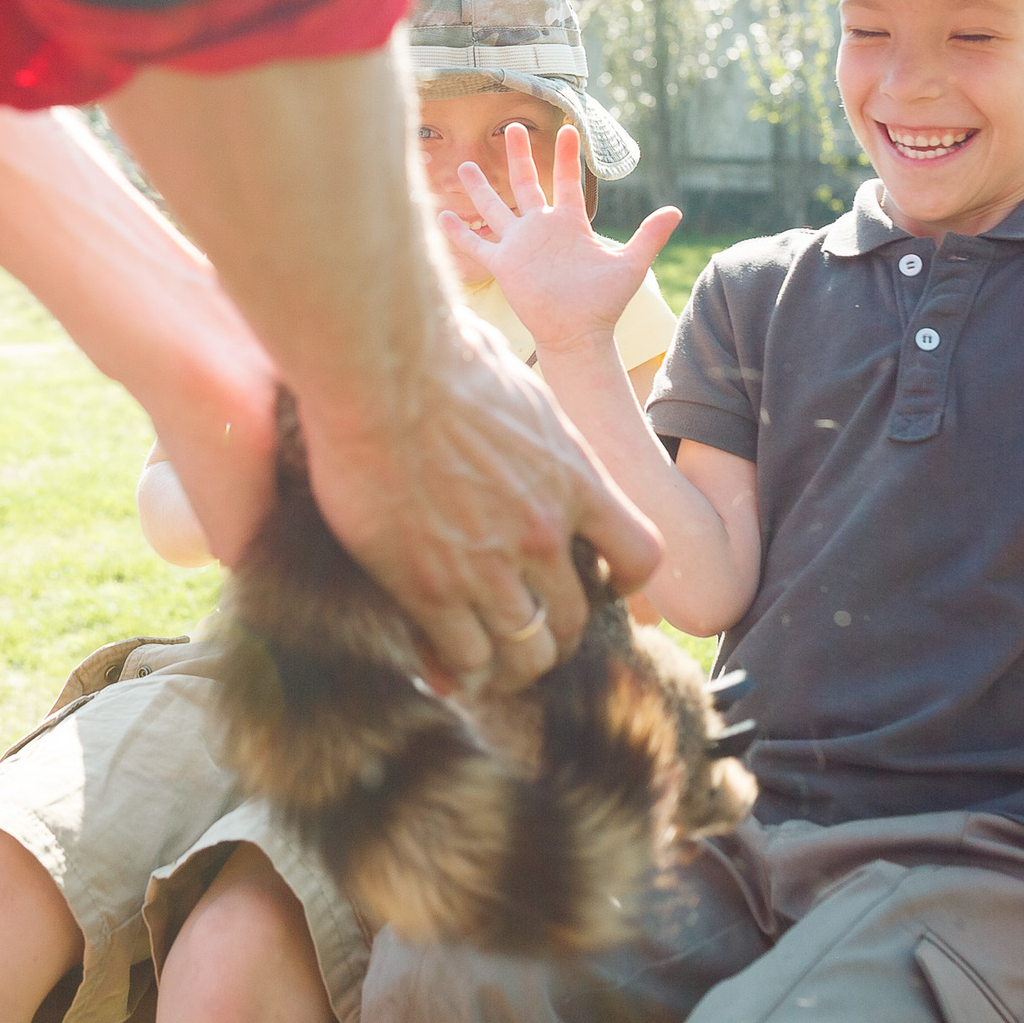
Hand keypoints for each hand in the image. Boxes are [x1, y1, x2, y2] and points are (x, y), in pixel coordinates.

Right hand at [301, 312, 663, 694]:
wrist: (384, 369)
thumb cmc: (440, 354)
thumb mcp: (516, 384)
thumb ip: (526, 419)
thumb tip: (507, 385)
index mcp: (575, 480)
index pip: (639, 554)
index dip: (621, 581)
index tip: (597, 584)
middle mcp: (545, 533)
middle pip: (573, 620)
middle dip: (551, 633)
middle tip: (523, 632)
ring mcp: (490, 566)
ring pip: (524, 652)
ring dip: (507, 663)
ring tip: (484, 664)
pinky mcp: (430, 586)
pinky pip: (463, 658)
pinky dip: (455, 668)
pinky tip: (439, 662)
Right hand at [437, 123, 680, 356]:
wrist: (578, 333)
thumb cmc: (604, 302)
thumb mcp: (630, 264)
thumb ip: (648, 235)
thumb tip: (676, 210)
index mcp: (570, 223)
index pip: (566, 180)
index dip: (566, 156)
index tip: (566, 128)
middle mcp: (541, 228)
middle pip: (525, 183)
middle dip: (519, 156)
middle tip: (512, 128)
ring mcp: (519, 245)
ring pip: (494, 207)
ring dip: (480, 187)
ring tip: (465, 164)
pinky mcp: (503, 264)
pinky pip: (476, 243)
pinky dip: (459, 231)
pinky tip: (441, 215)